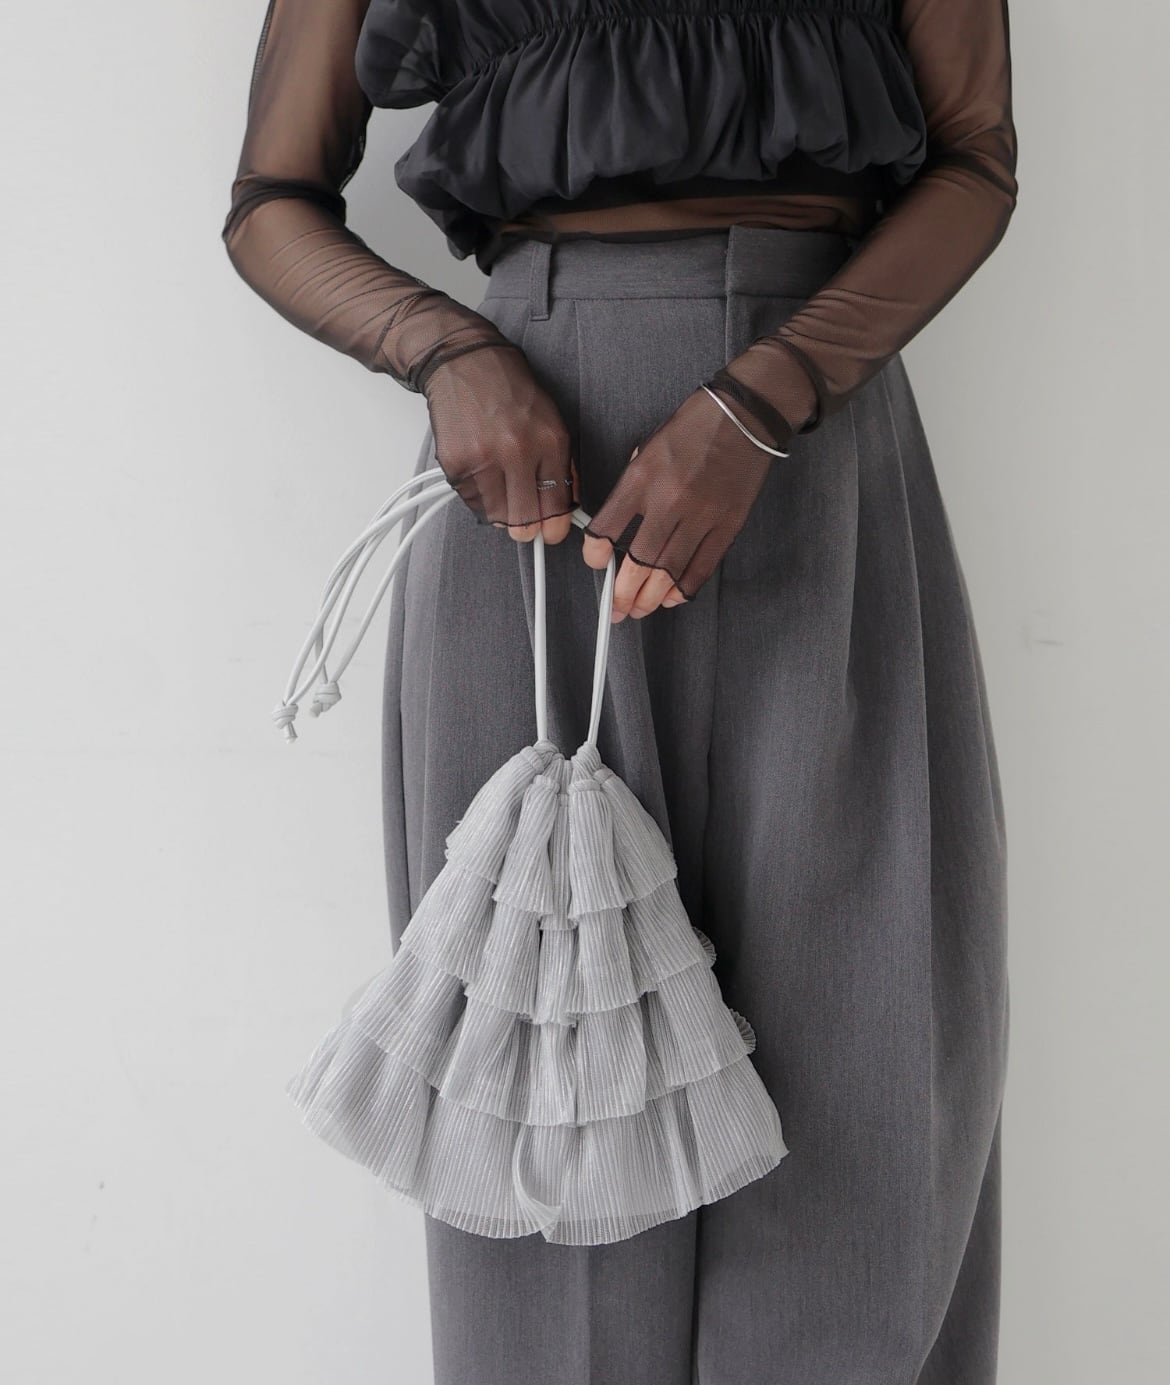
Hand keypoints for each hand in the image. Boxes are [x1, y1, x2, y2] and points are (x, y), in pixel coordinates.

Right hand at [423, 343, 579, 545]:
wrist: (464, 361)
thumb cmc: (509, 389)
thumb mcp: (551, 419)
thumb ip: (561, 463)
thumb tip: (566, 504)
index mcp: (549, 442)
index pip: (557, 505)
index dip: (555, 527)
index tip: (551, 532)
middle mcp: (517, 452)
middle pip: (526, 521)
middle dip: (527, 528)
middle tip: (525, 524)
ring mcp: (483, 459)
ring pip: (497, 517)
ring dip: (501, 511)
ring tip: (500, 490)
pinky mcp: (456, 463)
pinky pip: (471, 501)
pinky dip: (477, 496)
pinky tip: (481, 473)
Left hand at [580, 385, 778, 618]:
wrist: (746, 415)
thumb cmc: (695, 425)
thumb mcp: (649, 447)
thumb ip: (634, 485)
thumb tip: (622, 523)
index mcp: (643, 477)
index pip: (607, 528)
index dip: (595, 555)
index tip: (596, 563)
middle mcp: (669, 500)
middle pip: (639, 562)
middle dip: (623, 593)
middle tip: (616, 608)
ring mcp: (701, 516)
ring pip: (669, 571)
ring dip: (651, 598)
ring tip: (640, 609)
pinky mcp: (727, 525)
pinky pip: (703, 567)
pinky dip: (685, 588)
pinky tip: (672, 597)